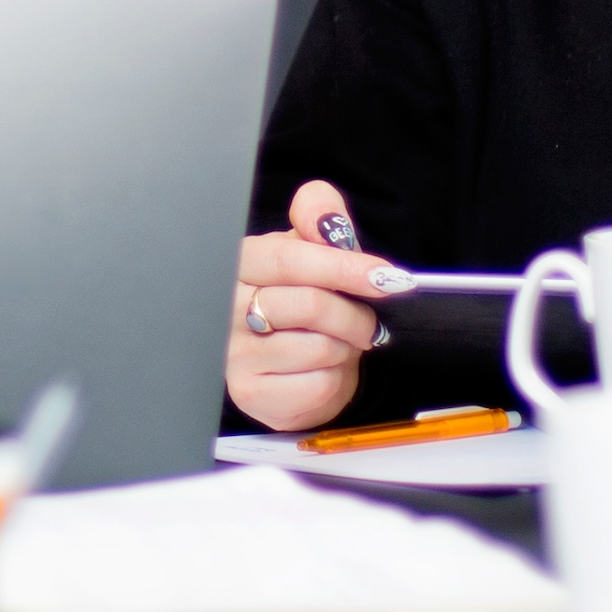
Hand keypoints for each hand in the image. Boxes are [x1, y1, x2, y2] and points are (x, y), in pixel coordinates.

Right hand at [224, 177, 403, 431]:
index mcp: (240, 264)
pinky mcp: (250, 393)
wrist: (289, 364)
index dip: (341, 267)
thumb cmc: (300, 299)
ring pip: (318, 348)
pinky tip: (323, 371)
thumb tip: (328, 221)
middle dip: (355, 315)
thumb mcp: (309, 249)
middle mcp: (226, 308)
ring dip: (345, 348)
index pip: (288, 259)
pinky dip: (335, 379)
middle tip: (370, 323)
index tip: (384, 276)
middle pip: (310, 305)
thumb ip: (319, 217)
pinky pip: (316, 384)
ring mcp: (234, 354)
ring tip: (339, 344)